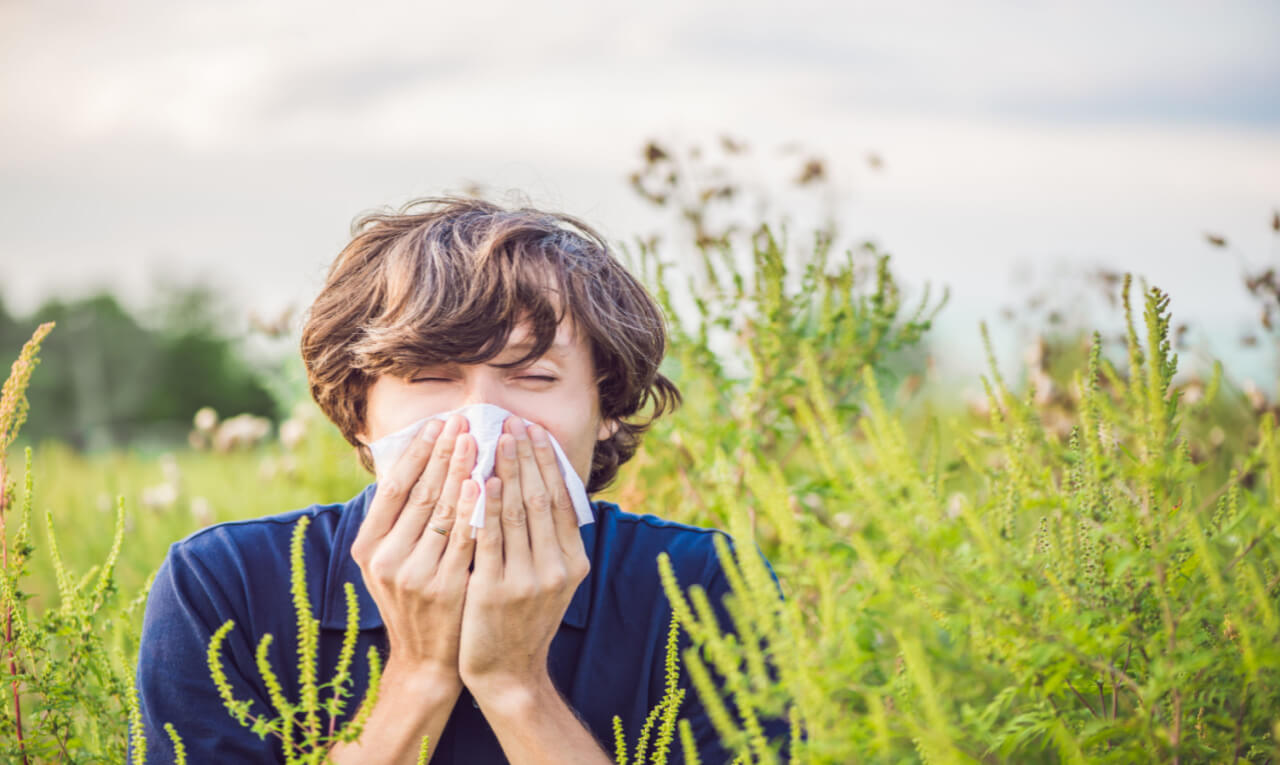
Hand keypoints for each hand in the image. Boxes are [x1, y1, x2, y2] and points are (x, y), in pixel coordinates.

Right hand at [349, 414, 478, 693]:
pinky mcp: (444, 588)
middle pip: (419, 493)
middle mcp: (385, 559)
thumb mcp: (392, 561)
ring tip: (476, 438)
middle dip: (442, 452)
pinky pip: (462, 539)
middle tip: (462, 419)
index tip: (437, 422)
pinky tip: (483, 482)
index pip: (393, 487)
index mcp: (368, 547)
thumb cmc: (415, 600)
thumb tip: (416, 460)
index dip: (416, 452)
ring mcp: (414, 575)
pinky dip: (473, 508)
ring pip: (441, 511)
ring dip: (460, 470)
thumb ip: (399, 520)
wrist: (427, 660)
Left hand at [458, 417, 589, 701]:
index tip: (534, 431)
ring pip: (516, 512)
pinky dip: (486, 506)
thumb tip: (546, 487)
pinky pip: (489, 538)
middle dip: (526, 456)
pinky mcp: (494, 590)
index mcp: (573, 563)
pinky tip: (479, 480)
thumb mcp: (550, 581)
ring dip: (505, 471)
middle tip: (513, 422)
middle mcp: (556, 569)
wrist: (507, 673)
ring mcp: (527, 580)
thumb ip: (550, 540)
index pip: (560, 500)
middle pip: (540, 499)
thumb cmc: (522, 619)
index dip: (548, 462)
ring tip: (495, 439)